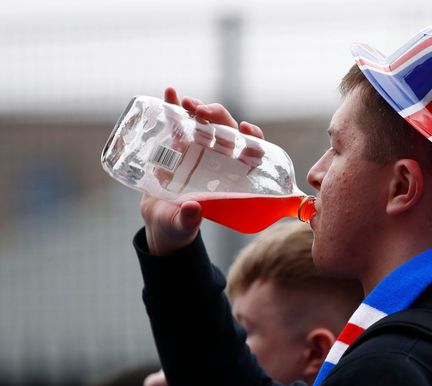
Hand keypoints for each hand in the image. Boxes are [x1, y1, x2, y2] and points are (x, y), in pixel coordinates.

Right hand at [141, 88, 264, 254]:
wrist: (157, 220)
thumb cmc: (179, 225)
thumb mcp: (184, 225)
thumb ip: (188, 220)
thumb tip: (192, 210)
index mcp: (231, 176)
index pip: (250, 152)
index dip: (253, 139)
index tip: (246, 129)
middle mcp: (218, 158)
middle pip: (226, 130)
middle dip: (218, 116)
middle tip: (202, 111)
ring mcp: (197, 149)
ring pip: (204, 122)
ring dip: (197, 108)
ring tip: (185, 102)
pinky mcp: (175, 144)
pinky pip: (178, 120)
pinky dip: (173, 104)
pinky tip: (169, 92)